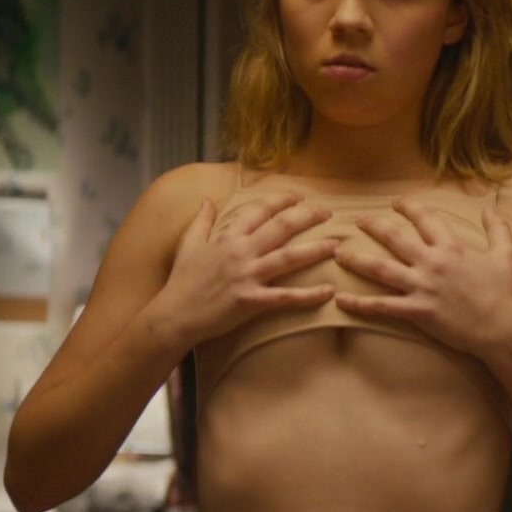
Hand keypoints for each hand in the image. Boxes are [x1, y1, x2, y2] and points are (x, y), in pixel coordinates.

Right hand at [144, 193, 340, 348]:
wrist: (174, 315)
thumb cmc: (181, 281)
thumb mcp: (188, 244)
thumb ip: (201, 220)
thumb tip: (206, 199)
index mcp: (228, 237)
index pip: (259, 210)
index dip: (282, 201)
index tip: (299, 197)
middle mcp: (240, 252)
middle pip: (281, 227)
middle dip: (307, 217)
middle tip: (328, 214)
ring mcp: (247, 276)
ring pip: (289, 258)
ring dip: (316, 250)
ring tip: (337, 246)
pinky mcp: (251, 301)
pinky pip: (286, 297)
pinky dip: (309, 295)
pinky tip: (329, 292)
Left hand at [331, 200, 511, 355]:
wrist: (502, 328)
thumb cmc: (504, 293)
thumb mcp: (506, 255)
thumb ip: (497, 229)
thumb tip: (491, 206)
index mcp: (452, 247)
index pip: (425, 218)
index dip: (409, 208)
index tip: (396, 203)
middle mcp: (433, 262)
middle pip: (394, 237)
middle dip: (373, 226)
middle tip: (358, 221)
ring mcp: (423, 286)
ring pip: (381, 268)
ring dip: (356, 260)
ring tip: (337, 254)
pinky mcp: (417, 310)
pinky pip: (382, 306)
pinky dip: (359, 304)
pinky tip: (340, 300)